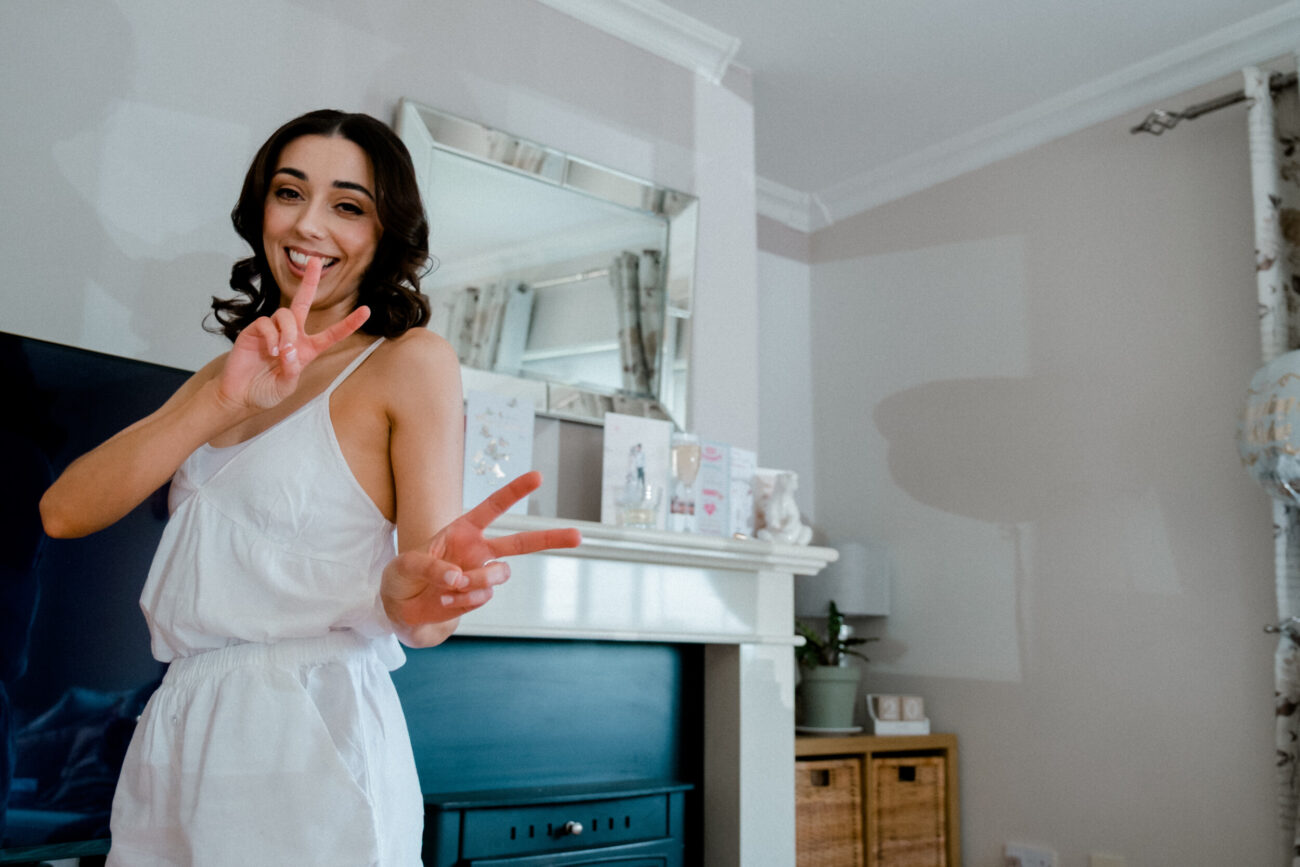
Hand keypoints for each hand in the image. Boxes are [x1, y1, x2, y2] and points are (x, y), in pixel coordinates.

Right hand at [218, 257, 370, 409]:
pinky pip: (266, 323)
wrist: (239, 395)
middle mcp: (291, 335)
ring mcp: (272, 331)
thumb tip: (290, 352)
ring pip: (286, 315)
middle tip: (316, 261)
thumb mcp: (285, 387)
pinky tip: (270, 351)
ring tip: (281, 352)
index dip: (348, 323)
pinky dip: (271, 335)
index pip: (331, 334)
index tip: (366, 311)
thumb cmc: (265, 392)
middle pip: (303, 301)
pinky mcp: (254, 331)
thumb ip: (291, 371)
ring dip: (288, 332)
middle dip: (310, 282)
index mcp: (306, 349)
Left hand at [381, 471, 581, 642]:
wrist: (399, 611)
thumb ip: (430, 566)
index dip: (515, 491)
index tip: (539, 476)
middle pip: (521, 543)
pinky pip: (479, 598)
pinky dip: (459, 601)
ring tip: (450, 587)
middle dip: (551, 538)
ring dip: (476, 581)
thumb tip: (459, 578)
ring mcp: (480, 575)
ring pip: (498, 575)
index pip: (493, 507)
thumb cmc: (401, 578)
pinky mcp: (476, 598)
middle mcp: (478, 551)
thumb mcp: (403, 566)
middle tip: (579, 535)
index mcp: (462, 530)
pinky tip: (443, 600)